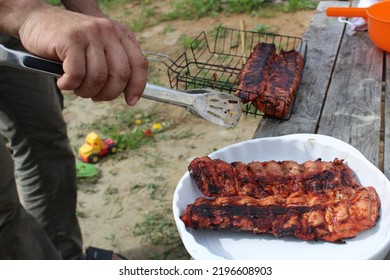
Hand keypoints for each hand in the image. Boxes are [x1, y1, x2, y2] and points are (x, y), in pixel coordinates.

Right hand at [18, 6, 147, 104]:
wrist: (36, 20)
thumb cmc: (69, 43)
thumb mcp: (97, 49)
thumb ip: (112, 64)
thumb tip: (127, 94)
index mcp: (120, 35)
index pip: (139, 64)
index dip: (137, 86)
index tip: (130, 101)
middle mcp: (108, 31)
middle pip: (120, 74)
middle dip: (108, 94)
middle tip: (94, 97)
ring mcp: (90, 33)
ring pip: (98, 77)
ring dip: (86, 91)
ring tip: (75, 88)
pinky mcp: (71, 38)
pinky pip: (77, 74)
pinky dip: (69, 85)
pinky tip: (63, 82)